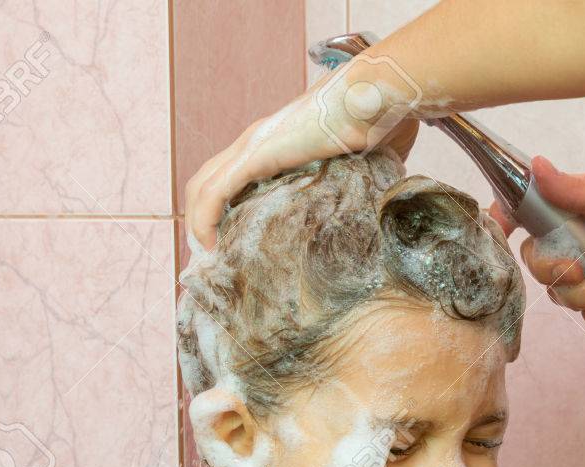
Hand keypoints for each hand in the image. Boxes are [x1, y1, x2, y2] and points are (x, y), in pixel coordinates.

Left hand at [184, 60, 419, 250]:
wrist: (377, 94)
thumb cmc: (380, 118)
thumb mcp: (369, 158)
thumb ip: (367, 176)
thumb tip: (387, 195)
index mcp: (278, 141)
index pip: (234, 174)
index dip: (225, 205)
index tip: (231, 239)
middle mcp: (258, 140)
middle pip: (208, 180)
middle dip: (202, 217)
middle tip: (213, 253)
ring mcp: (253, 145)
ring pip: (203, 186)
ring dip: (198, 222)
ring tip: (208, 255)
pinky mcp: (256, 154)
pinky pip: (215, 192)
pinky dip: (204, 219)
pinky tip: (208, 244)